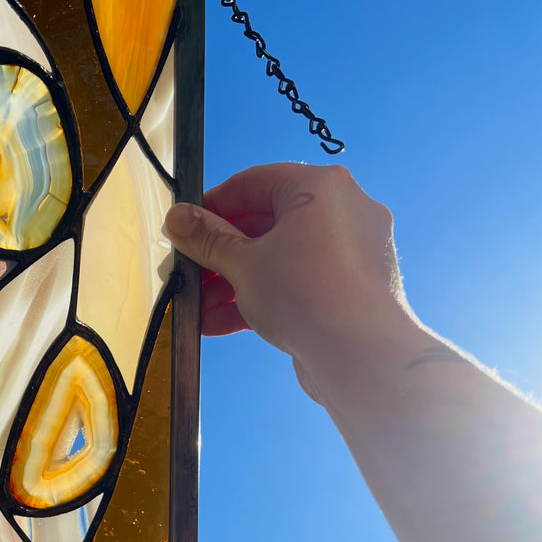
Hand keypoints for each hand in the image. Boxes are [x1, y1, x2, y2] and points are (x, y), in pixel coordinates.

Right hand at [164, 163, 417, 401]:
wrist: (364, 358)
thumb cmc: (306, 294)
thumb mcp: (243, 263)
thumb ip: (207, 239)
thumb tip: (177, 218)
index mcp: (320, 188)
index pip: (254, 183)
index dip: (211, 205)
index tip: (183, 228)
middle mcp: (340, 212)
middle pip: (264, 224)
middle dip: (219, 255)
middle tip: (186, 274)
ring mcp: (348, 253)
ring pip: (278, 259)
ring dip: (233, 283)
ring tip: (198, 309)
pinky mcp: (347, 290)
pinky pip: (296, 284)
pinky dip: (260, 299)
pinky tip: (219, 324)